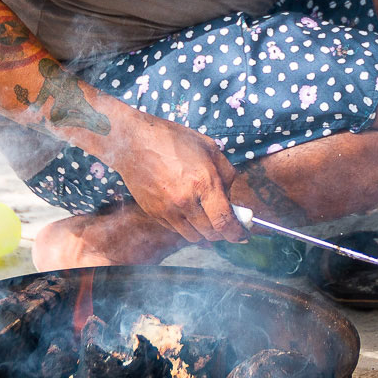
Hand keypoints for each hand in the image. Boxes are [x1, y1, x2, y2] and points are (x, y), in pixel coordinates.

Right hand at [105, 111, 247, 244]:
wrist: (134, 142)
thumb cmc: (173, 140)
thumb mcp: (209, 149)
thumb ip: (226, 175)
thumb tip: (232, 199)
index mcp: (203, 182)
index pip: (224, 222)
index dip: (237, 234)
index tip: (243, 236)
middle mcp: (186, 201)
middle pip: (210, 234)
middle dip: (222, 232)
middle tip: (225, 222)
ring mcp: (168, 210)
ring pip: (193, 237)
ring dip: (204, 232)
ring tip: (206, 216)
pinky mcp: (154, 213)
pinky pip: (176, 230)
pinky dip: (187, 226)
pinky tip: (187, 210)